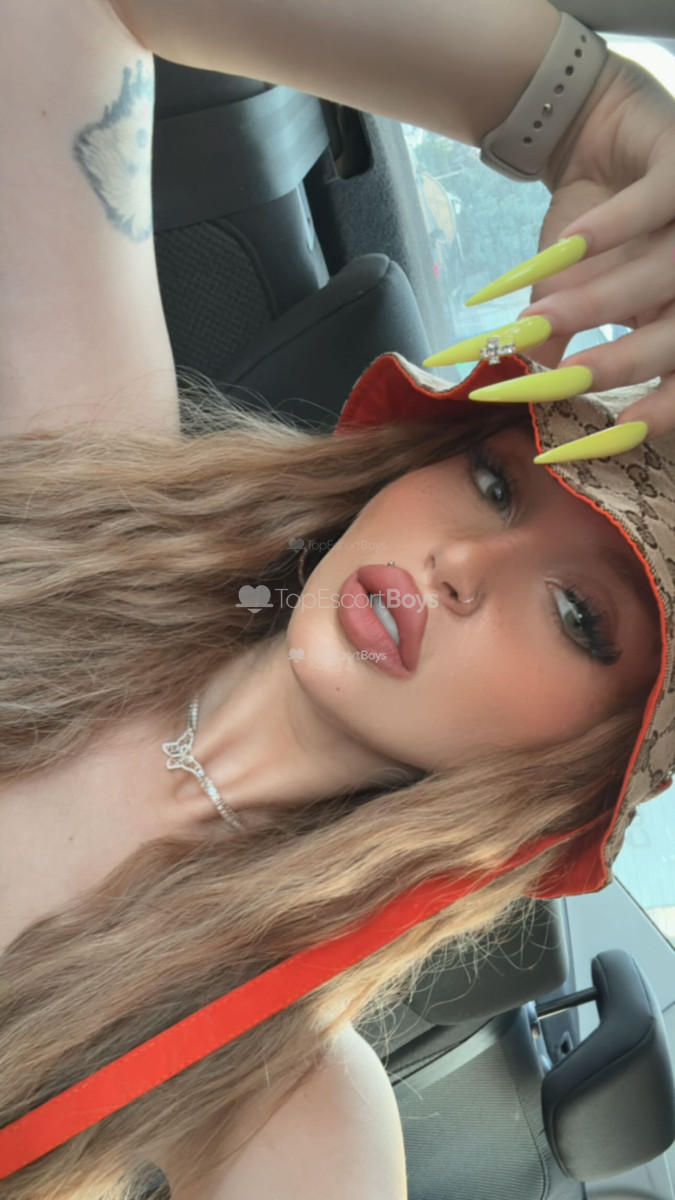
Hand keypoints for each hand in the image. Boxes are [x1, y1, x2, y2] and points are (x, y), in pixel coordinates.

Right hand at [514, 46, 674, 444]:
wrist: (596, 130)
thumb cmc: (589, 226)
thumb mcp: (566, 293)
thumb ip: (554, 341)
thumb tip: (528, 388)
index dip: (663, 408)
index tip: (618, 432)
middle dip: (626, 361)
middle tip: (573, 378)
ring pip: (663, 273)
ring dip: (599, 300)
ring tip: (537, 319)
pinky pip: (655, 202)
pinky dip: (612, 228)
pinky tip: (570, 243)